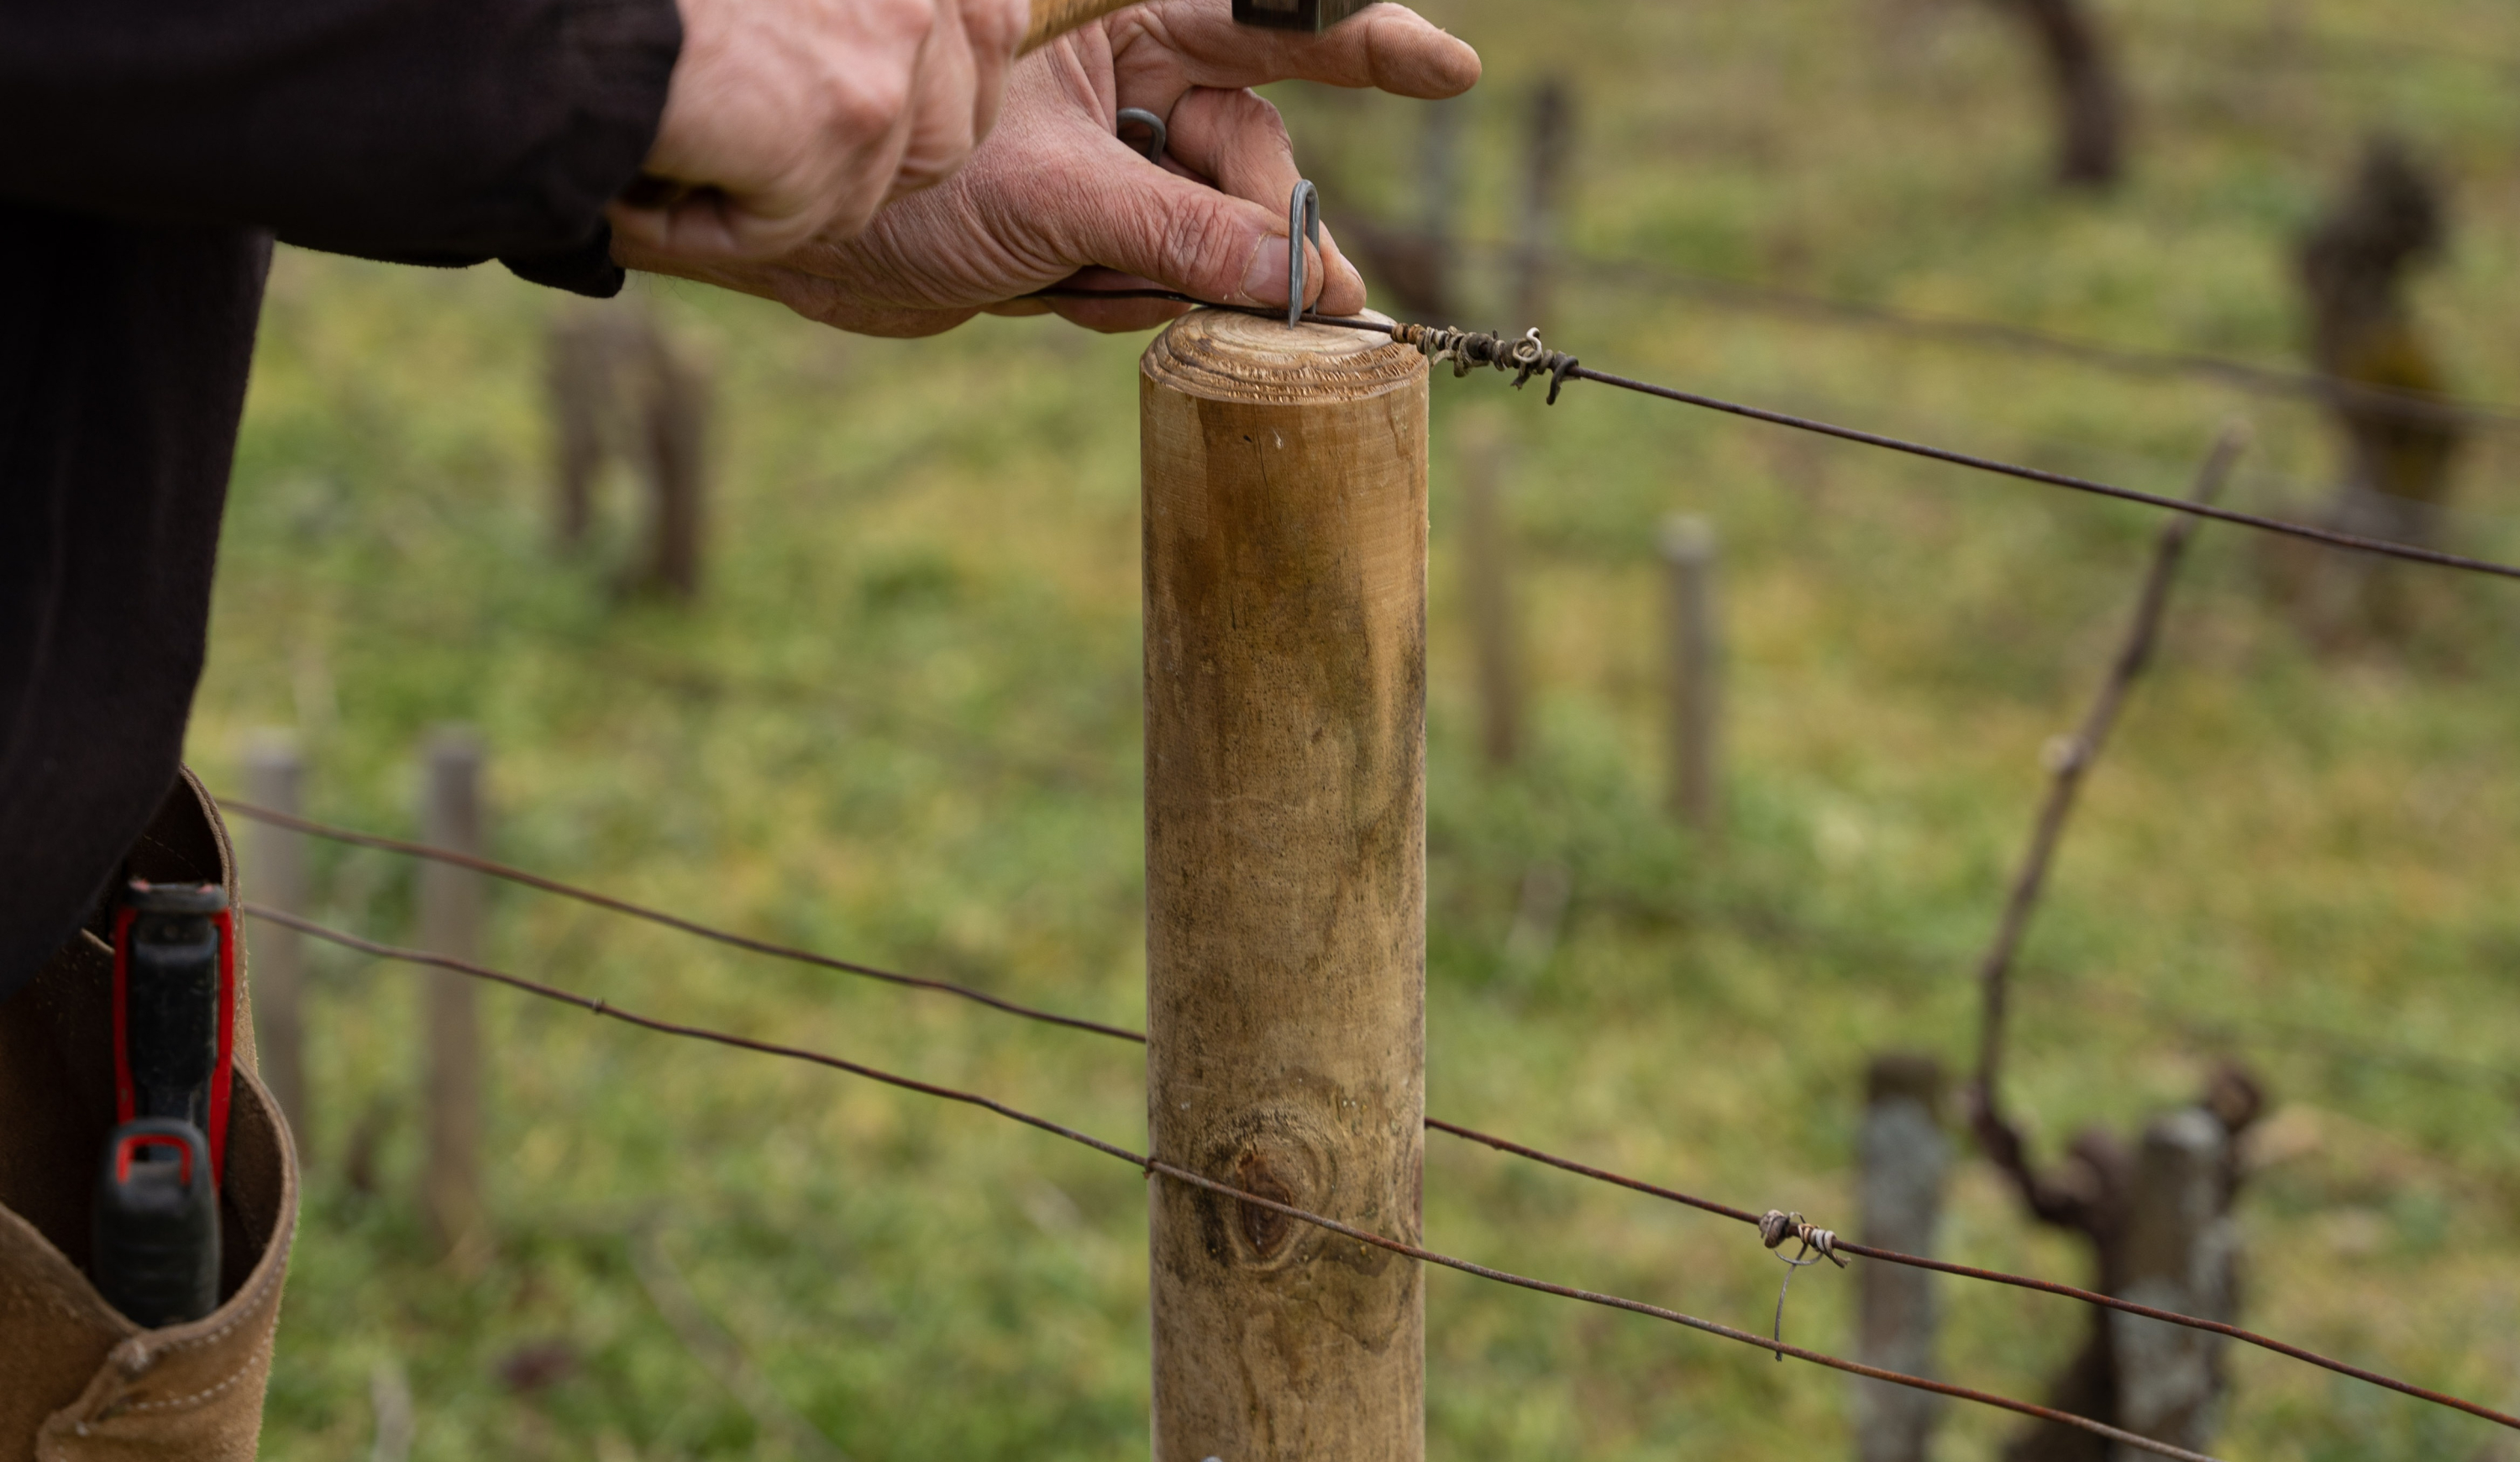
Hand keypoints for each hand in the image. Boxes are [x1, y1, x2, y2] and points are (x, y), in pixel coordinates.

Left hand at [615, 2, 1480, 335]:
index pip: (1269, 20)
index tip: (1450, 71)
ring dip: (1160, 277)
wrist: (770, 220)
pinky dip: (1114, 301)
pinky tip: (1049, 293)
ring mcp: (1095, 158)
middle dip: (1256, 226)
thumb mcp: (1056, 197)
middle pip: (1247, 153)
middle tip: (1299, 302)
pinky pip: (1142, 276)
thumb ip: (1185, 238)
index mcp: (1118, 18)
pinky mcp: (1070, 229)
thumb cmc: (894, 165)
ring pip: (1199, 231)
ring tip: (1070, 278)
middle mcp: (1116, 81)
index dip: (1364, 42)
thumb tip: (1304, 283)